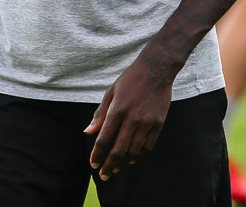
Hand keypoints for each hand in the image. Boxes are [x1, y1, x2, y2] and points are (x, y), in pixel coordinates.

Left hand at [84, 57, 172, 179]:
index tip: (93, 163)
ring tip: (116, 168)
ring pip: (134, 151)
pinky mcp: (158, 123)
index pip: (104, 139)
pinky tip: (132, 159)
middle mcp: (132, 119)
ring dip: (123, 163)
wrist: (156, 69)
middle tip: (103, 175)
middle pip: (118, 150)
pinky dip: (139, 155)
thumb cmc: (130, 80)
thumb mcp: (111, 92)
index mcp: (117, 110)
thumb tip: (87, 132)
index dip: (97, 154)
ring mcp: (147, 122)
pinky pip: (148, 146)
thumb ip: (100, 114)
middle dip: (108, 165)